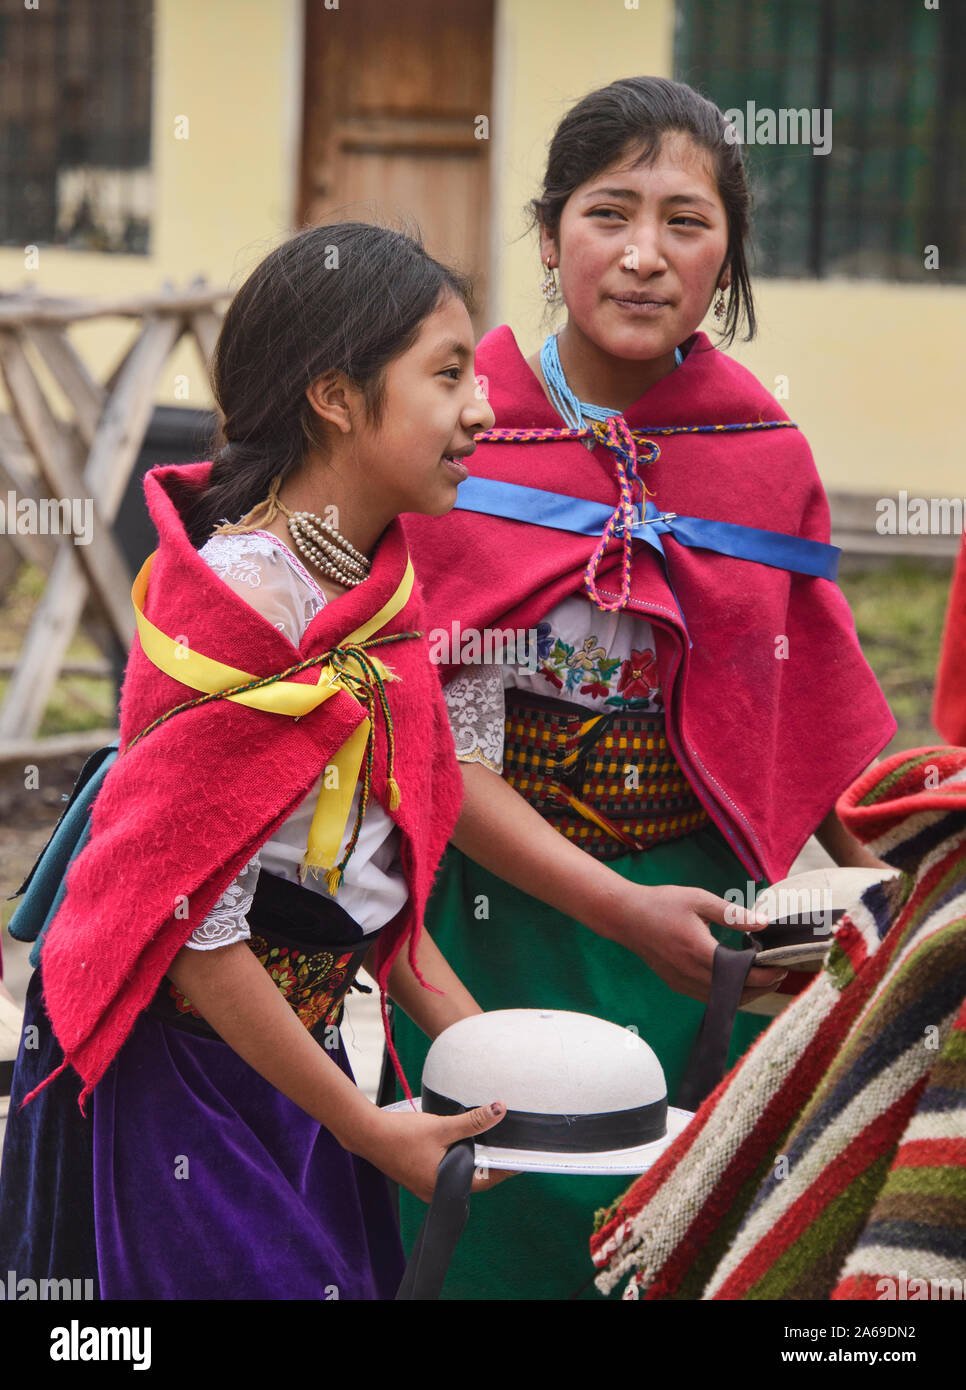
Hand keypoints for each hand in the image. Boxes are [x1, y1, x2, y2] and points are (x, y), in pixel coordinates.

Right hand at [352, 1101, 517, 1203]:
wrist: (368, 1134)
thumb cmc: (401, 1135)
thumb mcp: (443, 1126)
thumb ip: (473, 1121)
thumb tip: (499, 1111)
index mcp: (445, 1185)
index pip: (485, 1180)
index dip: (503, 1168)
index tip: (520, 1158)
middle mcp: (437, 1191)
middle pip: (473, 1179)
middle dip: (489, 1163)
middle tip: (506, 1146)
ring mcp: (426, 1185)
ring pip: (459, 1174)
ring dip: (472, 1159)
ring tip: (487, 1142)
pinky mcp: (419, 1176)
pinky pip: (446, 1170)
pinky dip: (456, 1158)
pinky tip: (460, 1142)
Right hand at [595, 883, 786, 1004]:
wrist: (626, 916)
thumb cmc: (662, 904)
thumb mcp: (699, 899)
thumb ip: (733, 914)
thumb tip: (763, 923)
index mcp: (700, 951)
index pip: (744, 975)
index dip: (768, 975)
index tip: (783, 966)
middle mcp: (691, 973)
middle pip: (738, 994)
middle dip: (763, 987)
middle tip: (779, 973)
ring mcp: (683, 982)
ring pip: (724, 1000)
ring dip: (747, 993)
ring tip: (763, 978)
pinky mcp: (676, 984)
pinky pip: (709, 997)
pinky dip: (728, 994)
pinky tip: (737, 979)